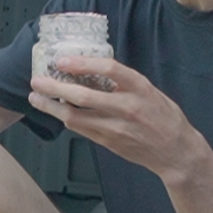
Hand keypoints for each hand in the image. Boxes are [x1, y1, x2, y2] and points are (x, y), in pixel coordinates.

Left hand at [30, 57, 203, 179]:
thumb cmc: (165, 117)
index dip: (83, 63)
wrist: (176, 152)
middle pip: (84, 96)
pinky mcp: (109, 142)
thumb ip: (124, 82)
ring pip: (76, 117)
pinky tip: (55, 111)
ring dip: (52, 107)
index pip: (109, 69)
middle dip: (56, 87)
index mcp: (140, 87)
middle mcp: (127, 107)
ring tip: (36, 97)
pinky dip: (66, 118)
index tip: (63, 60)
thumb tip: (92, 69)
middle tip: (37, 80)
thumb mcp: (150, 91)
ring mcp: (116, 127)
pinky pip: (81, 129)